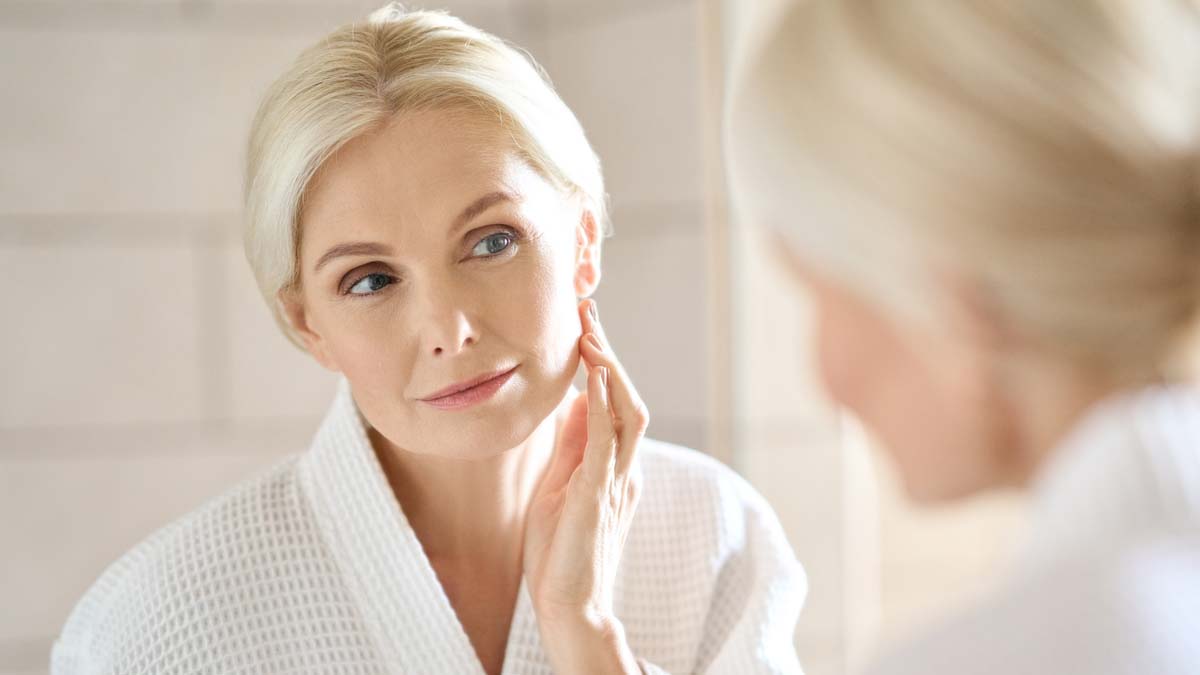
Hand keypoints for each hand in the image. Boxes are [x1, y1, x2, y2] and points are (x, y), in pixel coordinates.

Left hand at [523, 299, 649, 673]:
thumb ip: (574, 446)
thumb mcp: (562, 486)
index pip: (618, 404)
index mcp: (616, 468)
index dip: (606, 363)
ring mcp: (616, 482)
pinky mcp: (597, 494)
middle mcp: (624, 470)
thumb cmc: (560, 552)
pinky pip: (606, 440)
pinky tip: (594, 374)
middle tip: (588, 313)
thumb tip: (578, 401)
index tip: (586, 327)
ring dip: (611, 369)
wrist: (567, 604)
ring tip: (591, 335)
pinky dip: (604, 403)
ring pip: (628, 412)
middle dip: (611, 353)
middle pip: (630, 398)